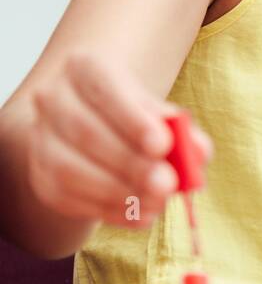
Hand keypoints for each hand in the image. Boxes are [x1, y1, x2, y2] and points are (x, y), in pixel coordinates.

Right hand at [26, 50, 213, 228]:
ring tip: (157, 203)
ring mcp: (42, 139)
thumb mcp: (159, 111)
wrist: (97, 121)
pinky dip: (108, 211)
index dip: (132, 119)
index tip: (162, 144)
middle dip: (129, 163)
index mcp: (83, 68)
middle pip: (85, 132)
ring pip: (69, 170)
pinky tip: (140, 215)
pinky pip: (68, 199)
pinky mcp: (41, 177)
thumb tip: (199, 153)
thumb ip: (182, 129)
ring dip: (118, 192)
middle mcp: (54, 99)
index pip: (104, 88)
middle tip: (166, 183)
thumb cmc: (133, 113)